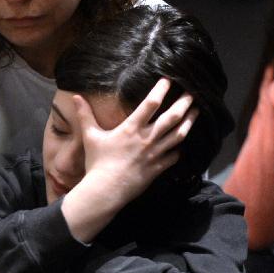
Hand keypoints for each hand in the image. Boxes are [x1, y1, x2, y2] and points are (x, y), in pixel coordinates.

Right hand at [75, 77, 197, 203]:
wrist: (105, 191)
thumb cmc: (97, 163)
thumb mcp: (90, 136)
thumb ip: (85, 115)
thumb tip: (76, 97)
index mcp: (131, 128)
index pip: (151, 104)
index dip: (161, 90)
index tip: (168, 80)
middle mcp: (146, 138)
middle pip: (172, 117)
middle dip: (184, 103)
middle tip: (192, 93)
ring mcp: (154, 154)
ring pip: (178, 135)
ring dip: (189, 122)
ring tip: (196, 112)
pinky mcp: (158, 168)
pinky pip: (174, 156)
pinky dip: (180, 148)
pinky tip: (184, 142)